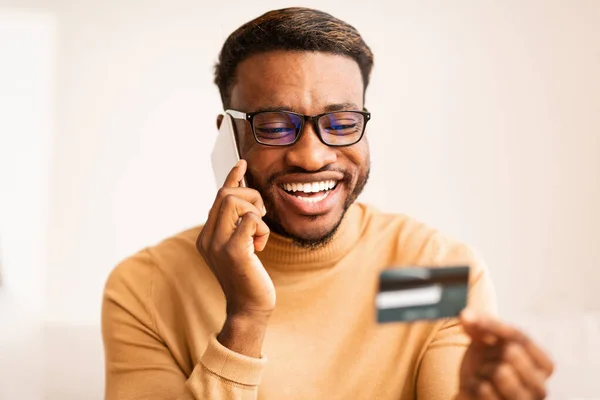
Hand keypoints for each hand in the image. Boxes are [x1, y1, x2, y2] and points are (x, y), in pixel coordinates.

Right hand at [196, 160, 274, 319]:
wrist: (249, 309)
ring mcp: (218, 244)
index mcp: (207, 236)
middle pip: (226, 193)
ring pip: (235, 201)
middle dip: (250, 196)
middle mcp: (207, 238)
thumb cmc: (249, 277)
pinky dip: (262, 228)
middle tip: (262, 215)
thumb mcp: (241, 247)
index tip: (242, 163)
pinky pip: (251, 220)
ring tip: (259, 234)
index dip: (233, 178)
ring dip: (256, 212)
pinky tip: (260, 246)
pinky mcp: (234, 251)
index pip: (219, 196)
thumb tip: (246, 198)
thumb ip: (238, 225)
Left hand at [458, 310, 553, 399]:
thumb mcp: (485, 342)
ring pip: (500, 371)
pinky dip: (473, 384)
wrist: (473, 395)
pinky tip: (477, 389)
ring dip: (483, 369)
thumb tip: (466, 315)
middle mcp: (540, 389)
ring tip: (484, 376)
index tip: (469, 318)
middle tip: (486, 362)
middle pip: (511, 352)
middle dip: (490, 353)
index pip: (521, 337)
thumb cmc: (486, 365)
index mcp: (544, 366)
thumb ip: (478, 326)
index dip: (494, 325)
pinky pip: (484, 389)